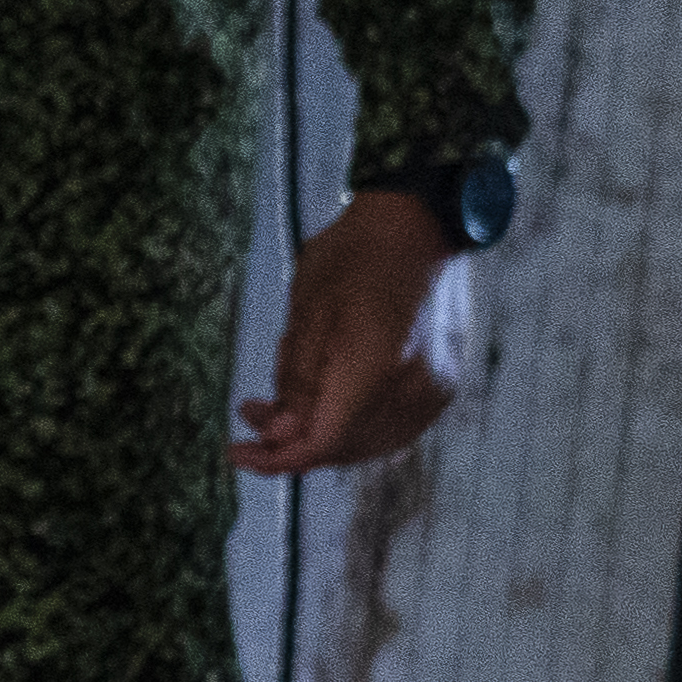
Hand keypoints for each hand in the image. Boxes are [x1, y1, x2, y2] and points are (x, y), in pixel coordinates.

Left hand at [234, 192, 473, 473]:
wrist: (419, 222)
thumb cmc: (357, 256)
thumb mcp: (308, 312)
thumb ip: (296, 381)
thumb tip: (280, 437)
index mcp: (375, 371)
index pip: (321, 443)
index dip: (275, 458)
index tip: (237, 452)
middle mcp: (414, 390)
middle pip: (343, 449)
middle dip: (292, 441)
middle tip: (252, 412)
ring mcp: (436, 389)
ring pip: (368, 443)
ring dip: (323, 433)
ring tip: (285, 400)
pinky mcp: (445, 382)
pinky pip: (395, 427)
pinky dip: (356, 425)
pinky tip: (329, 399)